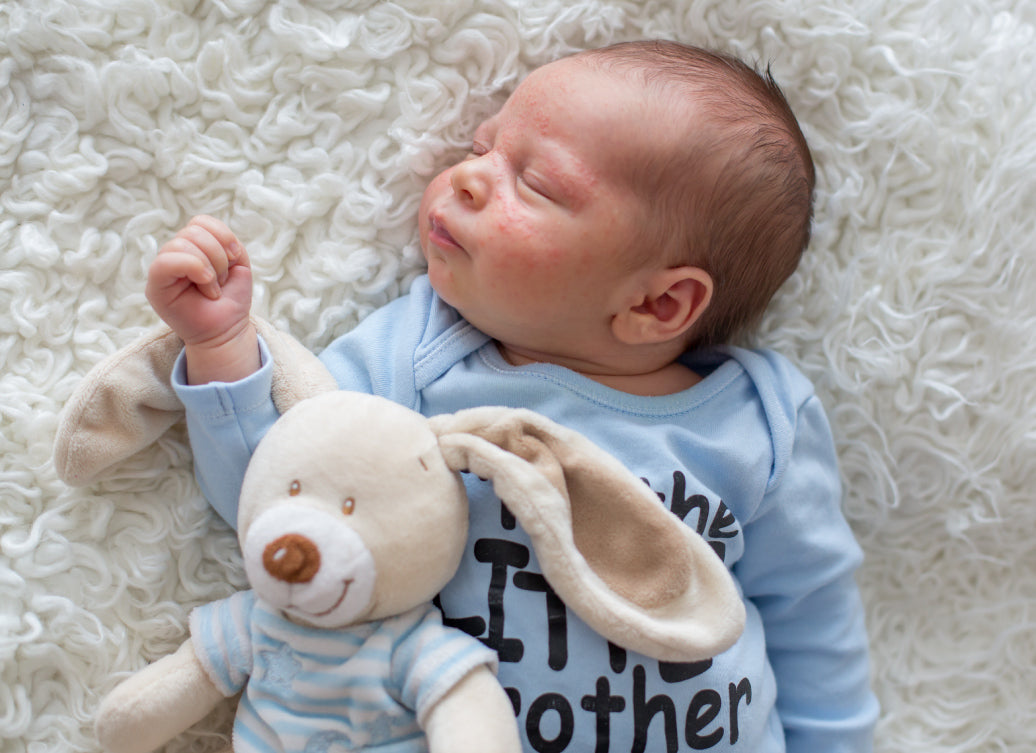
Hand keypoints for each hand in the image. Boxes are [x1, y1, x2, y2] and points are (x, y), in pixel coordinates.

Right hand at [146, 216, 258, 383]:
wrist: (227, 330)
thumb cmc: (230, 299)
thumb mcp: (237, 264)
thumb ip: (225, 241)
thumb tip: (209, 236)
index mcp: (192, 247)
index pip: (200, 221)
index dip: (223, 236)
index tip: (235, 259)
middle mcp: (174, 255)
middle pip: (192, 231)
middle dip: (218, 256)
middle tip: (222, 280)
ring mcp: (162, 269)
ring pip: (181, 243)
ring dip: (209, 267)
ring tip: (213, 288)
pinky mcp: (154, 286)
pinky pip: (166, 262)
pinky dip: (195, 269)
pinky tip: (207, 288)